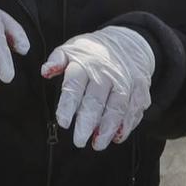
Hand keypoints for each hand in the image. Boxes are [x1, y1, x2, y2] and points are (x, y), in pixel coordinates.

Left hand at [40, 25, 156, 149]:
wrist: (128, 41)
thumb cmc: (93, 52)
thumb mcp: (72, 49)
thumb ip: (57, 60)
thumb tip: (45, 71)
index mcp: (86, 63)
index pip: (75, 85)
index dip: (68, 105)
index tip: (63, 122)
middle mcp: (106, 72)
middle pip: (96, 99)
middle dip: (87, 121)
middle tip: (78, 140)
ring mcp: (126, 81)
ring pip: (118, 107)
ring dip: (107, 128)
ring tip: (97, 144)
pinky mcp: (140, 89)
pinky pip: (134, 109)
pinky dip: (127, 125)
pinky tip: (116, 137)